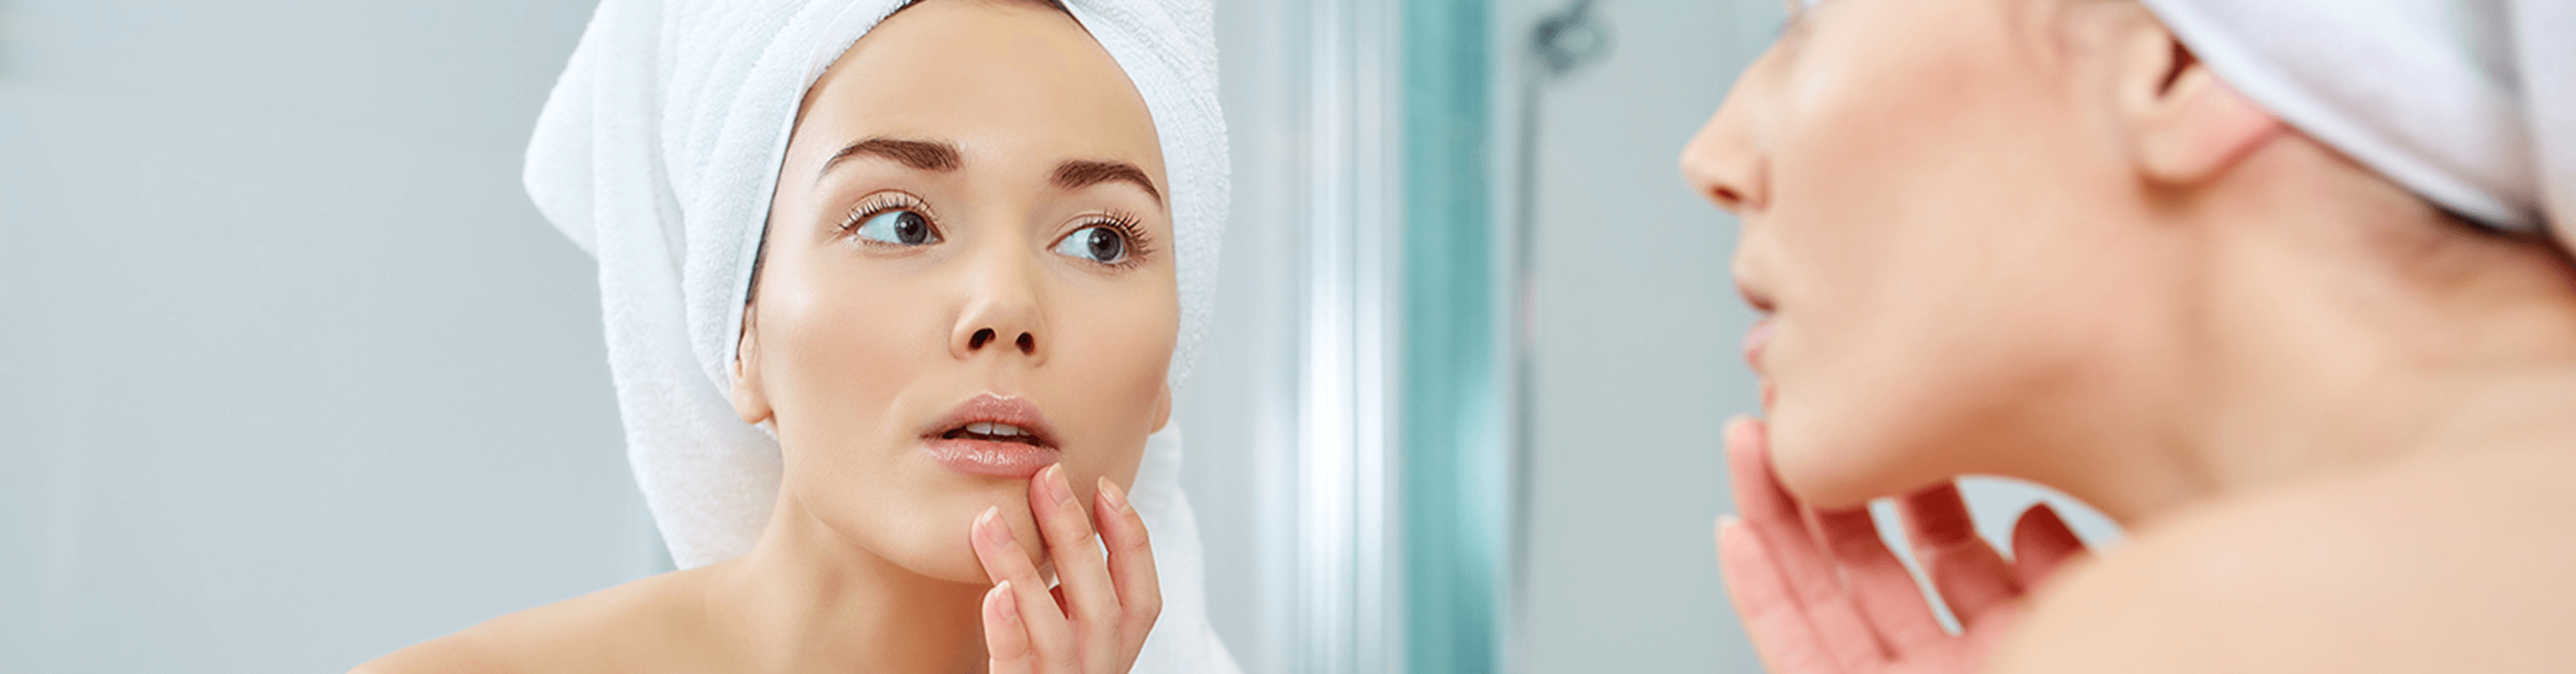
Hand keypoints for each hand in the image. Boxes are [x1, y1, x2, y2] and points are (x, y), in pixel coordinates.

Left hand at [970, 464, 1160, 673]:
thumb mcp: (1064, 635)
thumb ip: (1070, 596)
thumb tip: (1062, 519)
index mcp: (1114, 654)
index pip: (1142, 597)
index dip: (1131, 540)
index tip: (1105, 487)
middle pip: (1101, 604)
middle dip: (1076, 535)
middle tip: (1046, 480)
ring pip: (1057, 633)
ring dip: (1024, 569)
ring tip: (989, 520)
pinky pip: (1016, 668)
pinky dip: (1007, 629)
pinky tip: (992, 592)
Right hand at [1715, 418, 2085, 673]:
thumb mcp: (2089, 634)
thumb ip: (2061, 582)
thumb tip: (2032, 516)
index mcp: (2006, 660)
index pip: (1955, 563)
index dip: (1917, 489)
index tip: (1897, 418)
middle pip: (1868, 569)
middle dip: (1827, 487)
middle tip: (1802, 412)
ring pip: (1815, 597)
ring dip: (1774, 518)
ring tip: (1746, 443)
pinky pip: (1787, 648)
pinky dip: (1757, 593)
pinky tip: (1734, 533)